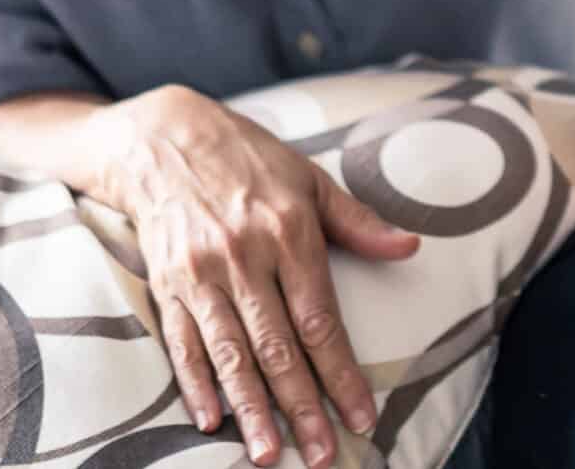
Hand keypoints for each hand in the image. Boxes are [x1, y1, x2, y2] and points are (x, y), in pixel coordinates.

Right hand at [99, 85, 418, 466]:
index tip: (361, 414)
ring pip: (229, 354)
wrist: (164, 138)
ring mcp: (200, 274)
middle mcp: (244, 257)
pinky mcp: (165, 284)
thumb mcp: (311, 179)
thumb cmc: (251, 160)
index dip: (341, 373)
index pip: (320, 319)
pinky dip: (196, 383)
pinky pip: (182, 342)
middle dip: (302, 406)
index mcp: (288, 232)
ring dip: (251, 408)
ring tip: (270, 453)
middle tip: (323, 454)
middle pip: (277, 347)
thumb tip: (410, 246)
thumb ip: (358, 221)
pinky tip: (212, 420)